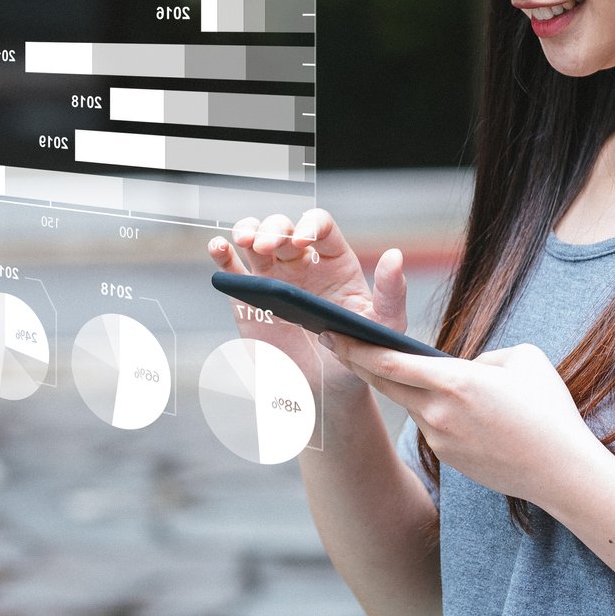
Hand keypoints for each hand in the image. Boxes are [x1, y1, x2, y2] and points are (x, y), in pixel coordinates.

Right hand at [206, 207, 408, 398]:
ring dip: (247, 230)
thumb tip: (395, 256)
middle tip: (267, 246)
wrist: (328, 390)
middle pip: (283, 227)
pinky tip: (219, 248)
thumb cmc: (359, 353)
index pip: (320, 227)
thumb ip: (392, 294)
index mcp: (334, 261)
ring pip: (255, 238)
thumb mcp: (383, 326)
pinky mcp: (249, 298)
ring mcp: (273, 277)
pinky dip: (222, 253)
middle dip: (273, 228)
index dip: (309, 226)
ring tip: (244, 240)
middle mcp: (302, 263)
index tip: (301, 242)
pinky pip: (233, 269)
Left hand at [324, 335, 613, 510]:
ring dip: (406, 388)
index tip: (333, 333)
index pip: (390, 362)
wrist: (562, 472)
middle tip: (334, 342)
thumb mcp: (522, 360)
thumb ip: (483, 357)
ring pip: (412, 404)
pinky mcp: (449, 460)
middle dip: (357, 362)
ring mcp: (441, 439)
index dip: (356, 347)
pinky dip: (435, 413)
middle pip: (385, 384)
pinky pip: (433, 426)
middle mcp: (438, 412)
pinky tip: (457, 409)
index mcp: (454, 381)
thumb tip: (464, 368)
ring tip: (408, 369)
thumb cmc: (549, 411)